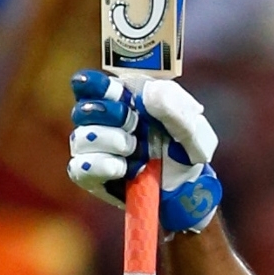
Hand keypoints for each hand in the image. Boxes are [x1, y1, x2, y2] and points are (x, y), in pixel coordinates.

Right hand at [67, 70, 221, 232]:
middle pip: (83, 110)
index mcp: (124, 100)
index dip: (93, 84)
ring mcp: (96, 149)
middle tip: (135, 124)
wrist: (189, 190)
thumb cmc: (187, 151)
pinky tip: (122, 168)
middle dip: (110, 116)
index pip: (92, 84)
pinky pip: (80, 167)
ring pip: (81, 138)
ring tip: (137, 150)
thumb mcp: (193, 127)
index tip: (112, 92)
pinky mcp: (93, 175)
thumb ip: (174, 106)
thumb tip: (147, 93)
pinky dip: (101, 166)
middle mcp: (104, 122)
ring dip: (111, 142)